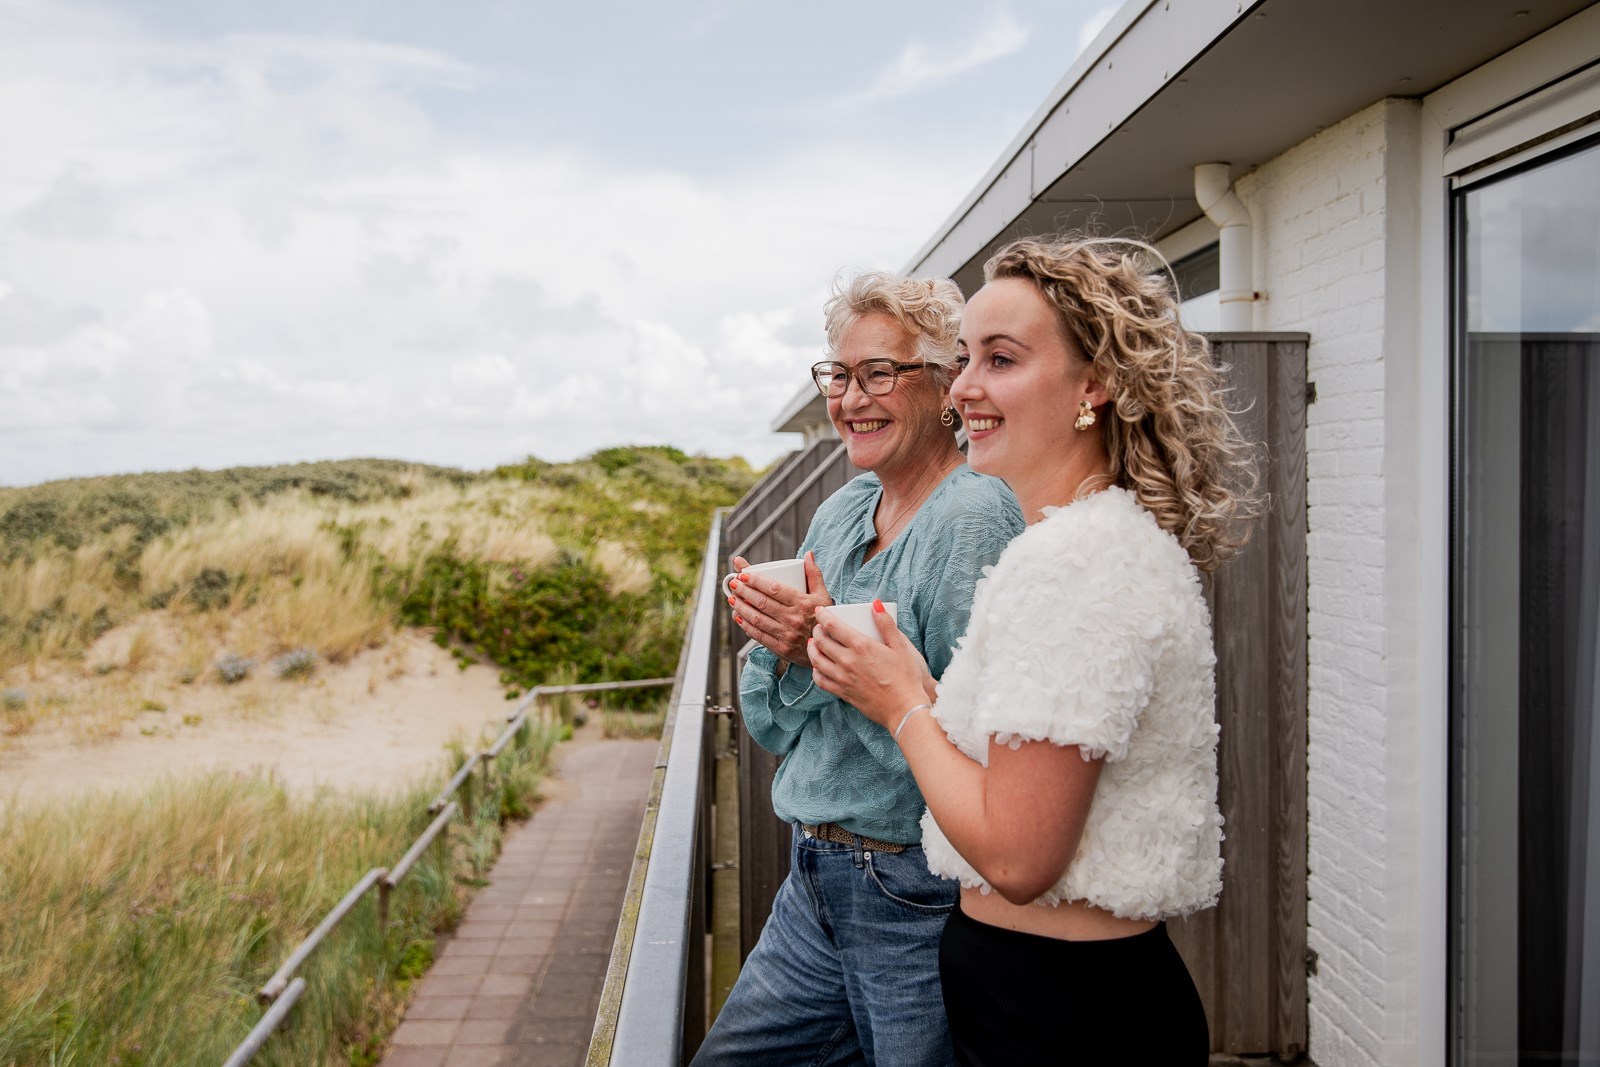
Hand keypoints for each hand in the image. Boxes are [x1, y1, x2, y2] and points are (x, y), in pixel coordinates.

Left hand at [728, 552, 832, 664]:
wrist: (827, 649)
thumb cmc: (822, 619)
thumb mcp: (823, 596)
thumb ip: (814, 574)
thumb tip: (808, 555)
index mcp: (803, 603)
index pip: (775, 589)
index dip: (756, 580)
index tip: (743, 574)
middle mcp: (794, 619)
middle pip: (762, 602)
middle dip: (744, 591)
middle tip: (734, 583)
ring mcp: (787, 635)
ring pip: (757, 618)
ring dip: (741, 607)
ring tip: (732, 598)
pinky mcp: (781, 648)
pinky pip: (758, 635)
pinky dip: (745, 625)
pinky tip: (738, 617)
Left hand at [808, 600, 929, 727]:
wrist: (904, 708)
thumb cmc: (906, 677)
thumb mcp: (900, 646)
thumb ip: (886, 624)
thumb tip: (876, 603)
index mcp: (861, 646)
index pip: (832, 626)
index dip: (822, 615)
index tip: (819, 610)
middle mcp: (847, 661)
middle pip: (821, 641)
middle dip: (817, 630)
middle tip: (819, 626)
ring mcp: (843, 678)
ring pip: (817, 660)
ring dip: (812, 649)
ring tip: (814, 643)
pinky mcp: (843, 693)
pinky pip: (821, 681)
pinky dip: (815, 671)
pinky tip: (819, 667)